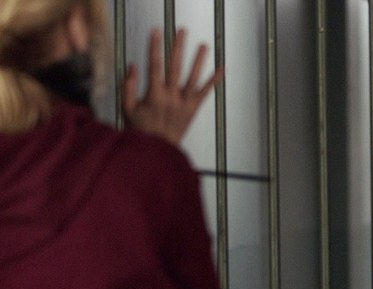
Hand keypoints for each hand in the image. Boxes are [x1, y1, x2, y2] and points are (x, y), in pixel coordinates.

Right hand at [122, 28, 222, 144]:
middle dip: (178, 47)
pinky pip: (206, 94)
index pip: (154, 66)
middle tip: (182, 31)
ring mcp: (184, 104)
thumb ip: (128, 86)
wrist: (157, 150)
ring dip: (199, 61)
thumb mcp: (127, 109)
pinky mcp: (193, 110)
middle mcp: (171, 97)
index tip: (156, 32)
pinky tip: (222, 69)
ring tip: (204, 46)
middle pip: (175, 67)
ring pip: (193, 78)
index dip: (155, 47)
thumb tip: (133, 65)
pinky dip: (214, 81)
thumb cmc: (140, 130)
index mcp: (154, 95)